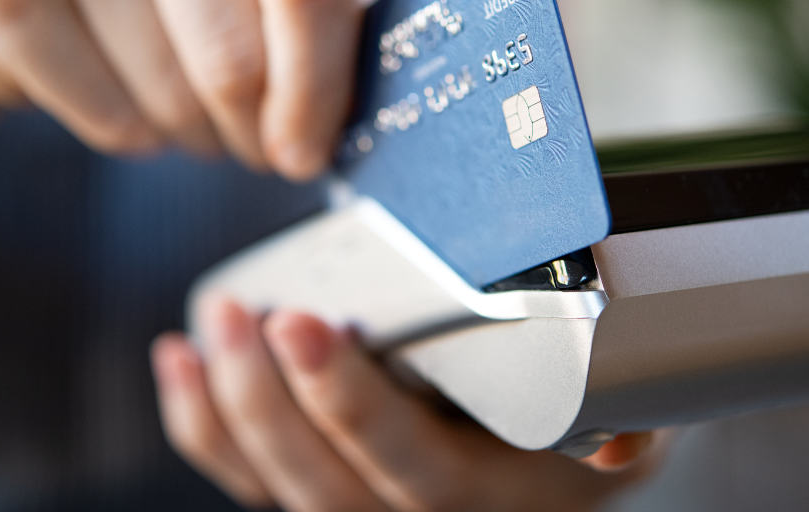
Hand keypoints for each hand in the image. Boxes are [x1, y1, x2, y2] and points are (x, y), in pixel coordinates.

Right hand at [0, 0, 370, 178]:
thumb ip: (330, 13)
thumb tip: (341, 128)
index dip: (320, 85)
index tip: (312, 150)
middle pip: (236, 51)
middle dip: (255, 127)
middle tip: (256, 142)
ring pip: (170, 94)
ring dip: (195, 132)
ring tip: (192, 105)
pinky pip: (104, 113)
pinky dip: (131, 132)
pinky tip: (125, 89)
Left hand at [153, 299, 666, 511]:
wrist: (559, 453)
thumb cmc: (590, 409)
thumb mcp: (631, 407)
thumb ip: (620, 410)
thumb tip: (614, 438)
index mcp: (493, 499)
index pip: (412, 468)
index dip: (348, 406)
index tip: (305, 324)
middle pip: (324, 486)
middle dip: (267, 400)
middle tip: (239, 315)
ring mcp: (363, 507)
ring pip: (277, 487)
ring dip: (226, 409)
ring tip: (204, 331)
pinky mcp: (318, 488)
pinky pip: (248, 478)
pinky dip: (203, 424)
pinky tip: (178, 361)